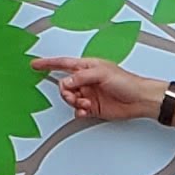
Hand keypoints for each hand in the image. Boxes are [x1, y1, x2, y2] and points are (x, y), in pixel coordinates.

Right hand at [44, 57, 167, 126]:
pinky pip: (78, 110)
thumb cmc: (127, 82)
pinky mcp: (92, 107)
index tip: (35, 64)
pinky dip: (79, 111)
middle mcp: (86, 80)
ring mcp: (89, 94)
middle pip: (64, 85)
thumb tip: (66, 82)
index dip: (48, 63)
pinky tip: (86, 110)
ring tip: (86, 104)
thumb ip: (81, 77)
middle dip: (66, 92)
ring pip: (70, 99)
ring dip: (75, 102)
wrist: (139, 100)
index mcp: (87, 67)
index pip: (63, 63)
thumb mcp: (102, 73)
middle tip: (75, 96)